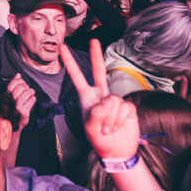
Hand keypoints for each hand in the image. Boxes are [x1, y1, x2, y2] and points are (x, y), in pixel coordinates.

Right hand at [7, 75, 36, 131]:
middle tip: (28, 88)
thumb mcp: (9, 97)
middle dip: (26, 86)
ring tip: (31, 93)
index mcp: (5, 97)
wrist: (12, 125)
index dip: (18, 81)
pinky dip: (33, 99)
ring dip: (31, 92)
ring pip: (27, 93)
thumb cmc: (11, 109)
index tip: (21, 82)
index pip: (12, 84)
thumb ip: (13, 85)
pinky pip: (31, 101)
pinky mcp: (24, 112)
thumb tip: (18, 75)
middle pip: (21, 88)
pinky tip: (32, 99)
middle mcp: (10, 101)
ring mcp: (17, 107)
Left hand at [61, 39, 140, 160]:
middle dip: (96, 55)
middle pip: (99, 70)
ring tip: (107, 128)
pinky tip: (118, 126)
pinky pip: (124, 107)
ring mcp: (115, 100)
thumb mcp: (90, 127)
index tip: (62, 48)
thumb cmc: (99, 139)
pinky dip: (120, 120)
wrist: (116, 151)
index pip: (77, 76)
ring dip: (110, 118)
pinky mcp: (128, 107)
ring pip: (113, 100)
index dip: (70, 62)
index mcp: (87, 97)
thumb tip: (108, 101)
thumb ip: (97, 112)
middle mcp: (101, 95)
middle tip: (94, 40)